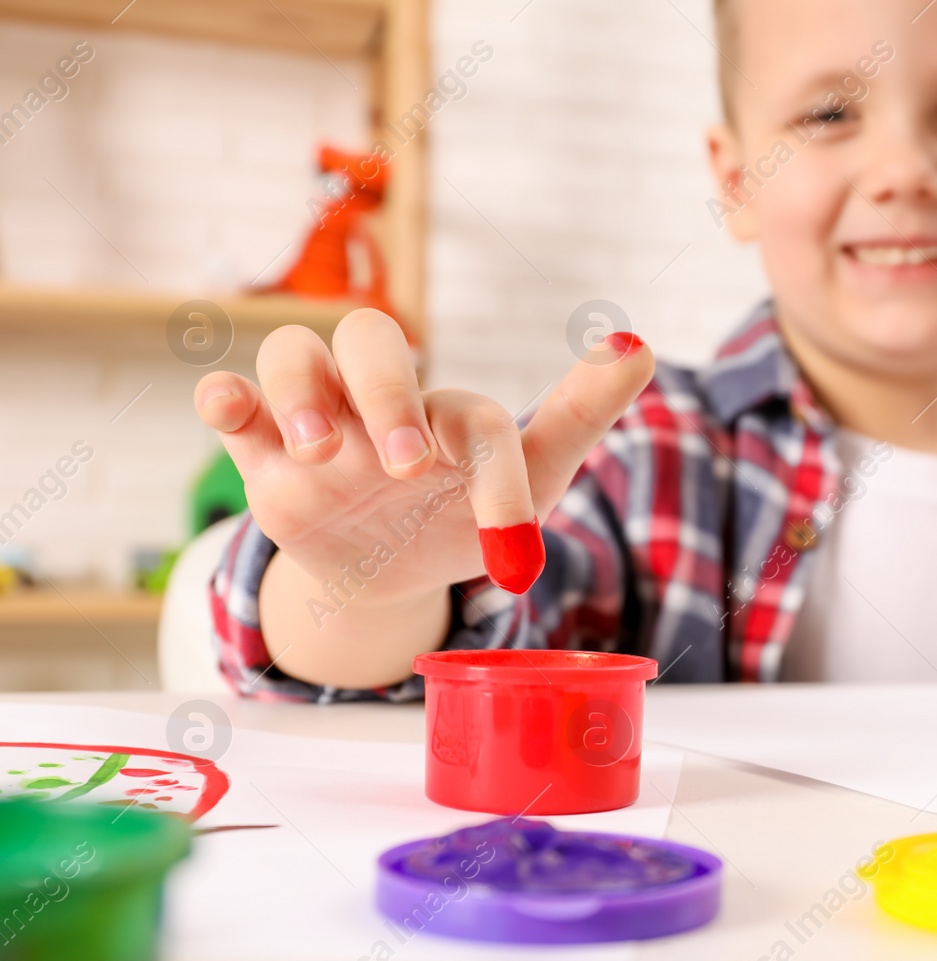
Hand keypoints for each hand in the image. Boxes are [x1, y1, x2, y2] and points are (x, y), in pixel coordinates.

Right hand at [193, 310, 652, 686]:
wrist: (392, 574)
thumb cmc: (465, 514)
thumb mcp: (531, 480)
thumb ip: (580, 416)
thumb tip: (640, 344)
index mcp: (453, 413)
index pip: (474, 419)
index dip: (496, 477)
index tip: (513, 540)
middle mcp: (384, 401)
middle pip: (370, 339)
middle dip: (388, 392)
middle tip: (406, 466)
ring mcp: (320, 422)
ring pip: (294, 354)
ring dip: (303, 389)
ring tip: (319, 451)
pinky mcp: (263, 453)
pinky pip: (231, 402)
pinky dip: (225, 395)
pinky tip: (230, 407)